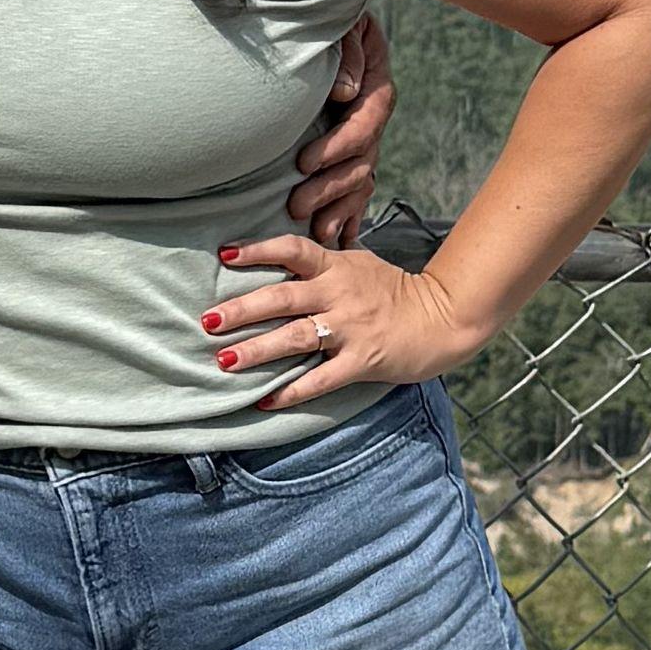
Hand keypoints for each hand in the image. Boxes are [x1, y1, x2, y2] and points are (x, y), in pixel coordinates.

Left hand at [198, 225, 484, 413]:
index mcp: (337, 267)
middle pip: (283, 297)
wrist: (443, 319)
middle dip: (242, 309)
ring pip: (295, 338)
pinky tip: (264, 400)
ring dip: (256, 350)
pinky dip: (291, 391)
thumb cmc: (396, 291)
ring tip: (223, 361)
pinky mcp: (361, 362)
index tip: (224, 254)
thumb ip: (325, 261)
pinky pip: (320, 379)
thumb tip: (284, 254)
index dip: (258, 250)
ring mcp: (350, 329)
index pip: (292, 250)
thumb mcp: (361, 264)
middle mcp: (339, 295)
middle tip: (207, 320)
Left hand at [281, 6, 398, 247]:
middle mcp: (374, 118)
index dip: (335, 147)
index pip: (362, 127)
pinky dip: (349, 214)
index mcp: (375, 89)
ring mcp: (366, 139)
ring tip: (317, 231)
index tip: (303, 162)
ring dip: (339, 208)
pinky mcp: (352, 152)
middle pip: (360, 162)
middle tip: (296, 205)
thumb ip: (348, 54)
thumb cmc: (330, 23)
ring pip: (360, 181)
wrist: (326, 24)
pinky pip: (358, 189)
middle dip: (329, 188)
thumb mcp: (345, 27)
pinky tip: (340, 239)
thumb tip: (346, 91)